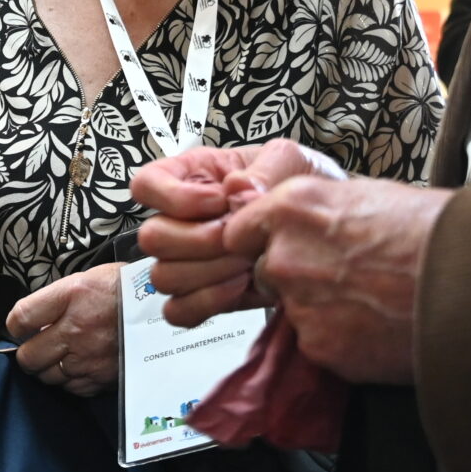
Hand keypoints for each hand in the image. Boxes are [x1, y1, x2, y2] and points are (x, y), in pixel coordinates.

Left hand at [4, 263, 123, 395]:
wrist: (163, 309)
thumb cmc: (125, 290)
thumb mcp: (87, 279)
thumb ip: (57, 300)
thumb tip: (34, 320)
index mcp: (71, 297)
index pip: (21, 318)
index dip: (14, 326)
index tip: (20, 327)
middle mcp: (77, 330)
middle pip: (28, 356)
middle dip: (28, 352)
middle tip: (37, 346)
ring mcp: (89, 358)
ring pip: (48, 376)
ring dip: (49, 368)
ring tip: (60, 355)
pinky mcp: (102, 377)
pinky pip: (73, 387)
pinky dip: (71, 380)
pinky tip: (79, 365)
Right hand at [134, 141, 337, 325]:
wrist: (324, 229)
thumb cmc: (302, 186)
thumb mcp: (291, 160)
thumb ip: (264, 170)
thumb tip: (236, 191)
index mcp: (193, 177)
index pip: (145, 184)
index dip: (173, 196)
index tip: (217, 201)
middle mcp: (182, 219)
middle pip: (151, 237)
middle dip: (198, 240)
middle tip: (238, 237)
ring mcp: (189, 260)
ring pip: (164, 276)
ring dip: (209, 272)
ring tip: (247, 260)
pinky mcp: (203, 294)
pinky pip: (179, 311)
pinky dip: (207, 302)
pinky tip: (239, 286)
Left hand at [219, 176, 447, 384]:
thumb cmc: (435, 232)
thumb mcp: (371, 194)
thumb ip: (325, 208)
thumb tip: (315, 218)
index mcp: (294, 208)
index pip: (239, 229)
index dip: (260, 240)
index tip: (274, 247)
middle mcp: (285, 255)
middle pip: (266, 272)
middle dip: (296, 277)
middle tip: (343, 277)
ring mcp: (300, 305)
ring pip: (295, 310)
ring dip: (322, 309)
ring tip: (372, 301)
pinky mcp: (320, 347)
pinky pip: (319, 344)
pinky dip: (342, 340)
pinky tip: (378, 326)